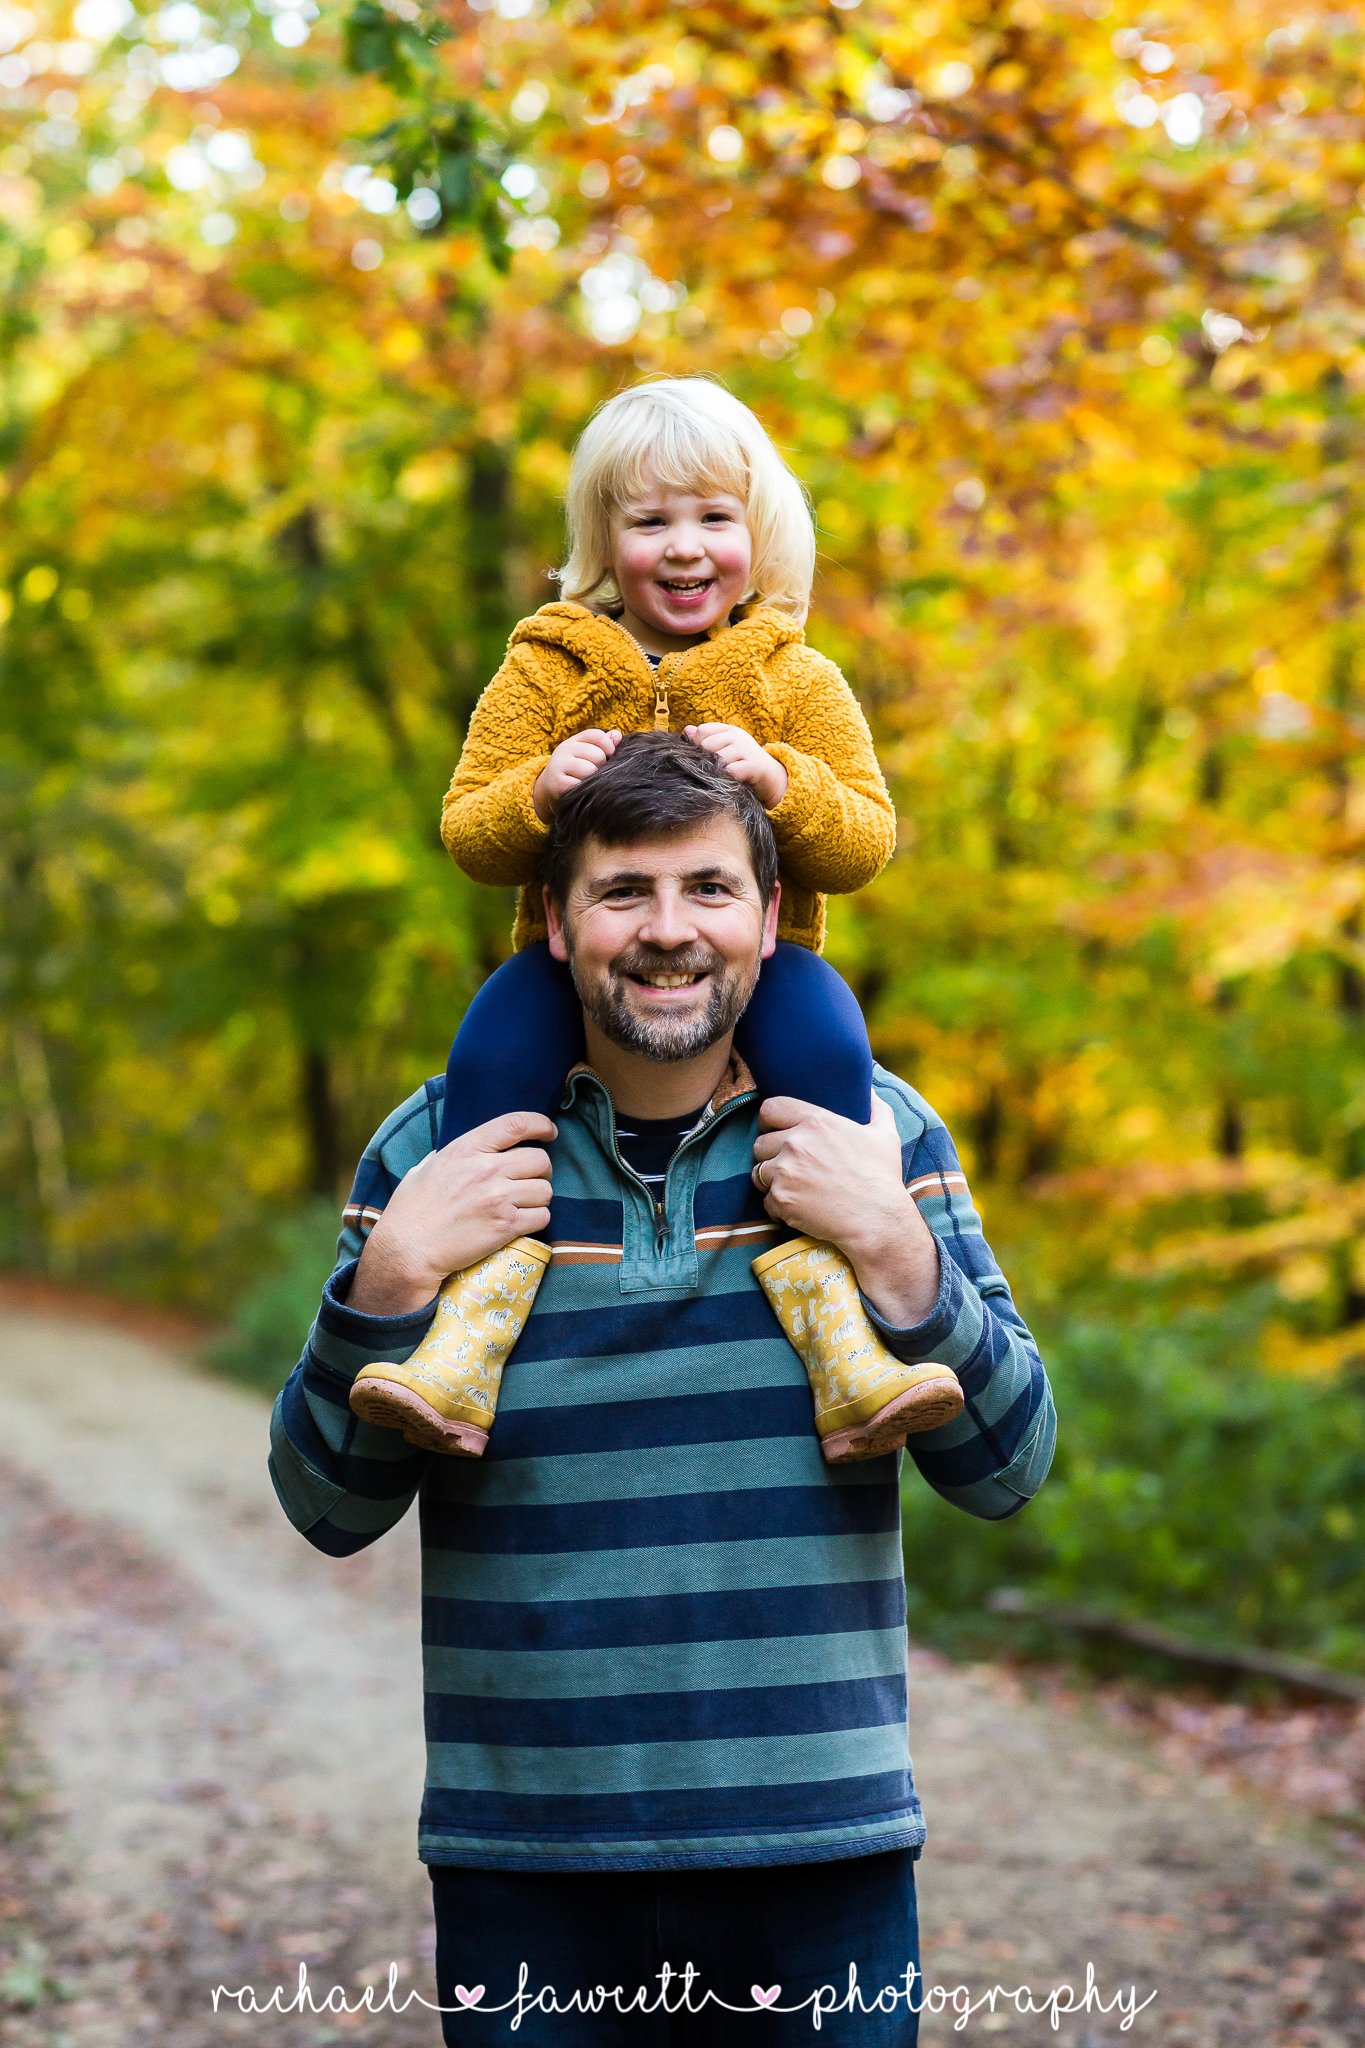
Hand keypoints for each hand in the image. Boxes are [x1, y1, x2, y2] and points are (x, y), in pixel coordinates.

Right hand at [349, 1112, 556, 1314]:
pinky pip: (542, 1216)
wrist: (408, 1250)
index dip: (541, 1125)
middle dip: (542, 1170)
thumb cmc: (411, 1210)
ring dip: (540, 1197)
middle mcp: (486, 1169)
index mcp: (466, 1148)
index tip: (549, 1131)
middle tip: (533, 1179)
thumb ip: (453, 1155)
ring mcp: (498, 1198)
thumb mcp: (426, 1167)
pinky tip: (523, 1222)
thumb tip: (470, 1148)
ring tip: (525, 1204)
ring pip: (545, 1190)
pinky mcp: (505, 1226)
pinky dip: (537, 1219)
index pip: (517, 1124)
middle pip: (540, 1159)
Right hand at [533, 728, 621, 822]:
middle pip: (597, 755)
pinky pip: (581, 785)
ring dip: (592, 780)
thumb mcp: (587, 755)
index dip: (608, 747)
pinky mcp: (558, 782)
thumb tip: (617, 735)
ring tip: (585, 783)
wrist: (549, 790)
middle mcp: (564, 749)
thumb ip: (603, 745)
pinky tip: (578, 790)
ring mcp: (559, 765)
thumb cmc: (575, 772)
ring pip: (590, 770)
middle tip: (592, 774)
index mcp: (574, 741)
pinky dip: (583, 790)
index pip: (598, 735)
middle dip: (600, 767)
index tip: (608, 757)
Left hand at [683, 723, 788, 808]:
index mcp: (729, 730)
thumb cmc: (743, 764)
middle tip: (710, 771)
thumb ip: (706, 740)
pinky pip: (732, 771)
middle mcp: (738, 736)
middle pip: (707, 745)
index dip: (696, 745)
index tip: (702, 758)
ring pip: (718, 758)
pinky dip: (728, 778)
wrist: (772, 778)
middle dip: (705, 760)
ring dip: (716, 771)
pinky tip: (729, 782)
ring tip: (720, 777)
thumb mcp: (725, 749)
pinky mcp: (754, 765)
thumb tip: (687, 731)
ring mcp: (747, 749)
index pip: (702, 731)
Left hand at [751, 1095, 939, 1325]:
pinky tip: (798, 1208)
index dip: (769, 1120)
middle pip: (760, 1142)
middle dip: (771, 1154)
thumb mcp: (885, 1134)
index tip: (776, 1130)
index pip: (770, 1109)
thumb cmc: (882, 1177)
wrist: (877, 1220)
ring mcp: (785, 1172)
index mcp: (816, 1122)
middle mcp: (795, 1143)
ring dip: (771, 1180)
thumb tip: (870, 1090)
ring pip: (758, 1171)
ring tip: (793, 1188)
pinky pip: (765, 1200)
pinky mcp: (781, 1199)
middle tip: (789, 1166)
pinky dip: (778, 1206)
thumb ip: (875, 1107)